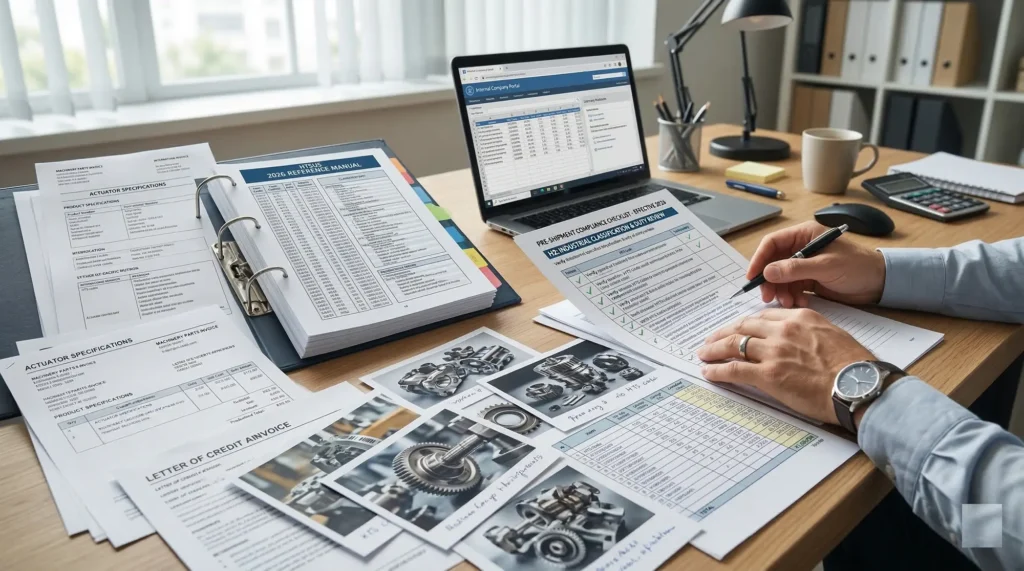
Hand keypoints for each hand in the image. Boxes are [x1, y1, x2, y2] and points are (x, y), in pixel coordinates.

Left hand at [696, 308, 874, 424]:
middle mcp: (783, 330)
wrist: (859, 386)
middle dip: (723, 333)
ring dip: (714, 349)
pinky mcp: (769, 375)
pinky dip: (717, 370)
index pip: (763, 316)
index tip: (737, 328)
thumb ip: (809, 334)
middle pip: (743, 327)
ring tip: (704, 353)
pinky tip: (708, 371)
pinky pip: (734, 369)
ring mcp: (774, 352)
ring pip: (734, 345)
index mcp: (800, 318)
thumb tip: (798, 342)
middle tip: (711, 339)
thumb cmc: (854, 367)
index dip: (745, 324)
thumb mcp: (832, 336)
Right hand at [749, 221, 886, 307]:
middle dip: (769, 280)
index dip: (759, 259)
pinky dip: (791, 296)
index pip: (772, 243)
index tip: (752, 277)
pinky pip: (791, 288)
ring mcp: (804, 265)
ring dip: (780, 291)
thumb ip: (795, 268)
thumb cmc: (858, 266)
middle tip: (768, 296)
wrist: (880, 283)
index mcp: (804, 235)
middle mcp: (801, 248)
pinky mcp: (809, 280)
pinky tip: (798, 303)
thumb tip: (767, 272)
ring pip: (780, 277)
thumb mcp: (826, 266)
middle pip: (773, 262)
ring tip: (788, 302)